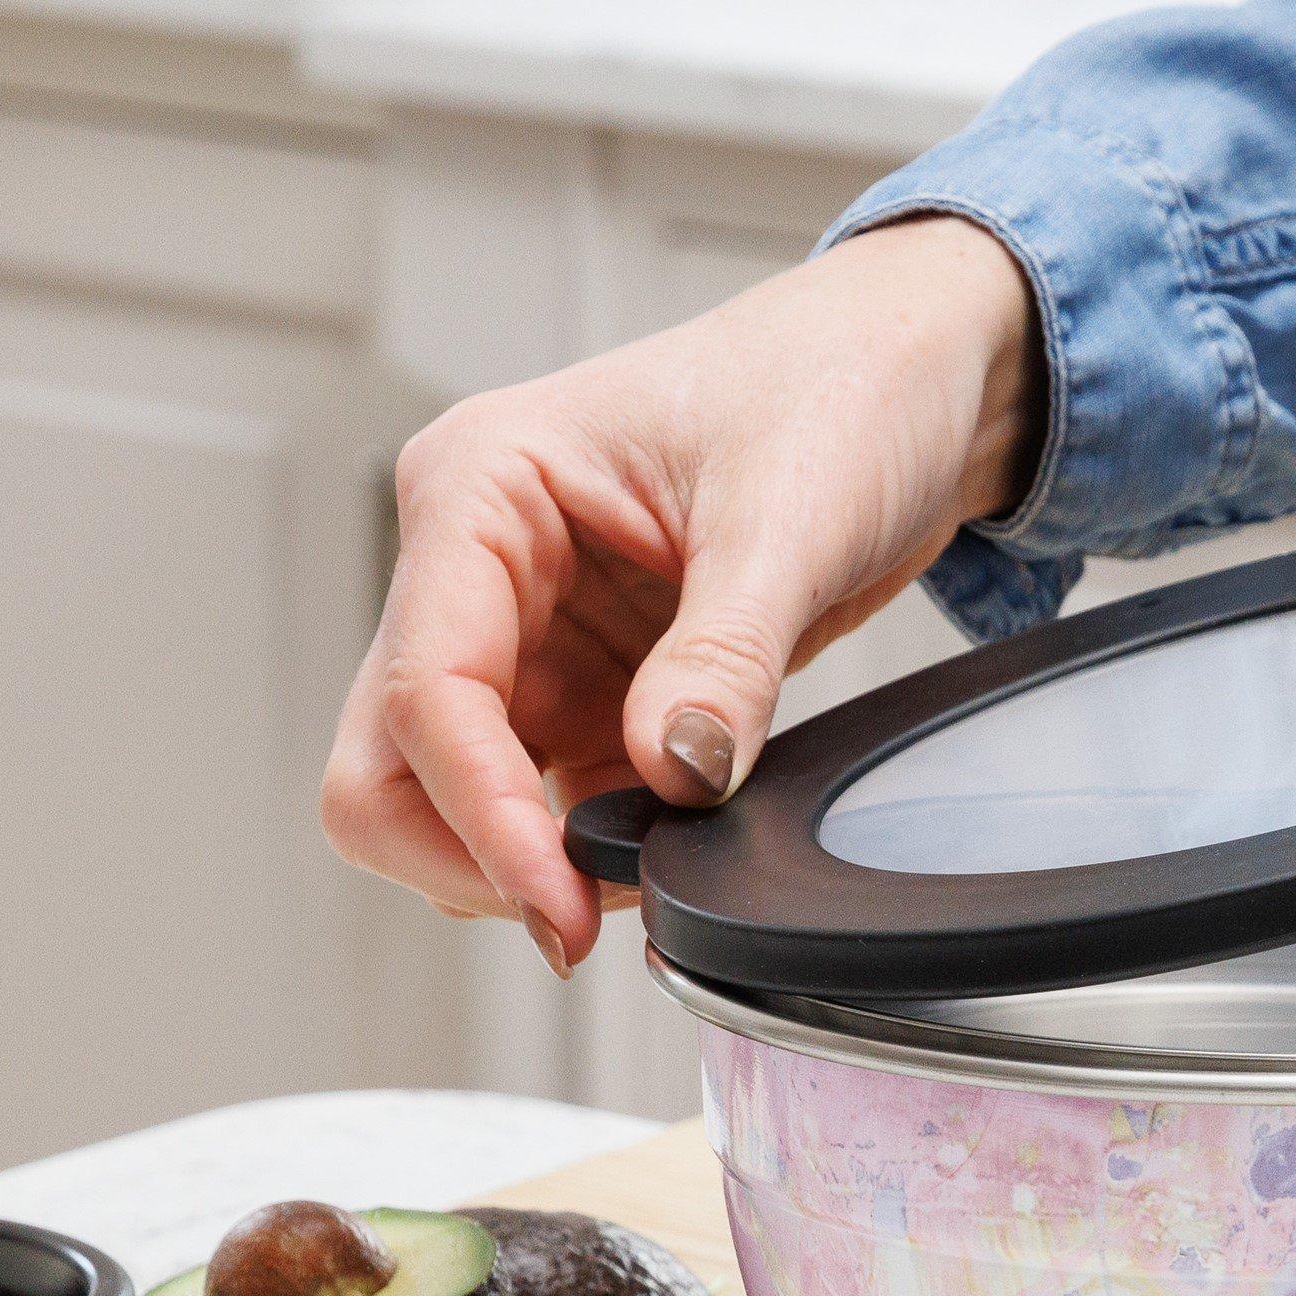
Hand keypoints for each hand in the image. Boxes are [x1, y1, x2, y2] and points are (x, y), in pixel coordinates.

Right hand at [322, 218, 1036, 972]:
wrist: (908, 377)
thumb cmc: (832, 385)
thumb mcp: (789, 514)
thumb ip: (725, 655)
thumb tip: (674, 771)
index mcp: (480, 489)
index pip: (424, 688)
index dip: (481, 814)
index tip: (557, 899)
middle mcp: (478, 569)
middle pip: (387, 764)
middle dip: (467, 854)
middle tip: (576, 919)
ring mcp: (529, 637)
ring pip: (457, 798)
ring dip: (532, 859)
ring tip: (648, 876)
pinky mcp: (593, 689)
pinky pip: (554, 800)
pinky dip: (593, 846)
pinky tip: (670, 847)